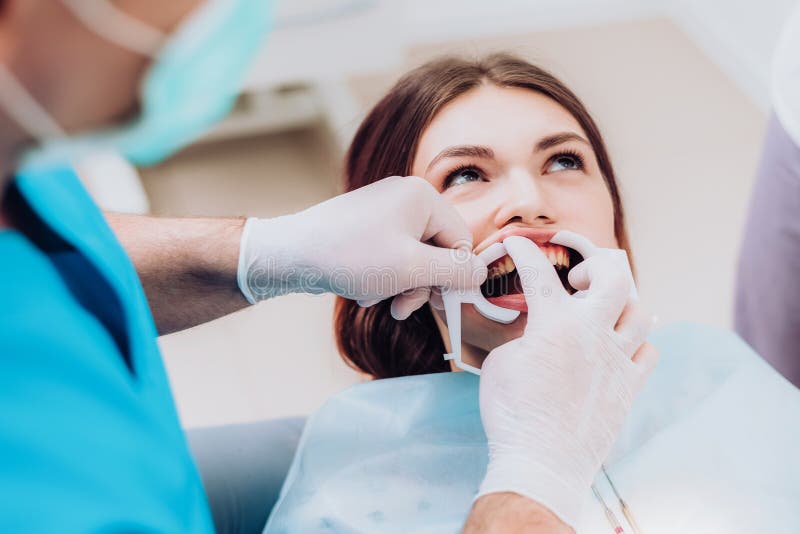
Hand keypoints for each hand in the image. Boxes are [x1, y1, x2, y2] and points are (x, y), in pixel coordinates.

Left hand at [237, 175, 486, 316]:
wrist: (290, 254)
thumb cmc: (352, 257)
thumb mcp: (413, 268)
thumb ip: (455, 271)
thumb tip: (481, 274)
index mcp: (422, 196)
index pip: (461, 239)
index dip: (454, 275)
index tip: (441, 302)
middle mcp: (405, 196)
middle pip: (436, 250)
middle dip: (420, 284)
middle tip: (402, 308)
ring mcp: (383, 209)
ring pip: (412, 257)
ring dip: (399, 285)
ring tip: (376, 298)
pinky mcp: (366, 226)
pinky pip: (390, 255)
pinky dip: (382, 277)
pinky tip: (362, 289)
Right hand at [476, 235, 657, 528]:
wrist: (540, 461)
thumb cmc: (512, 413)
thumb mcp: (501, 362)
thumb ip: (522, 336)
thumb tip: (535, 331)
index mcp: (554, 323)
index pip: (538, 272)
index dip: (524, 251)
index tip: (516, 243)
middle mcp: (592, 333)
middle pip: (615, 277)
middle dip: (596, 267)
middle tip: (577, 280)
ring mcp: (617, 360)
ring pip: (640, 313)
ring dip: (620, 305)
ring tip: (601, 313)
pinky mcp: (629, 387)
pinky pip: (649, 352)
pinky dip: (637, 342)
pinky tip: (619, 347)